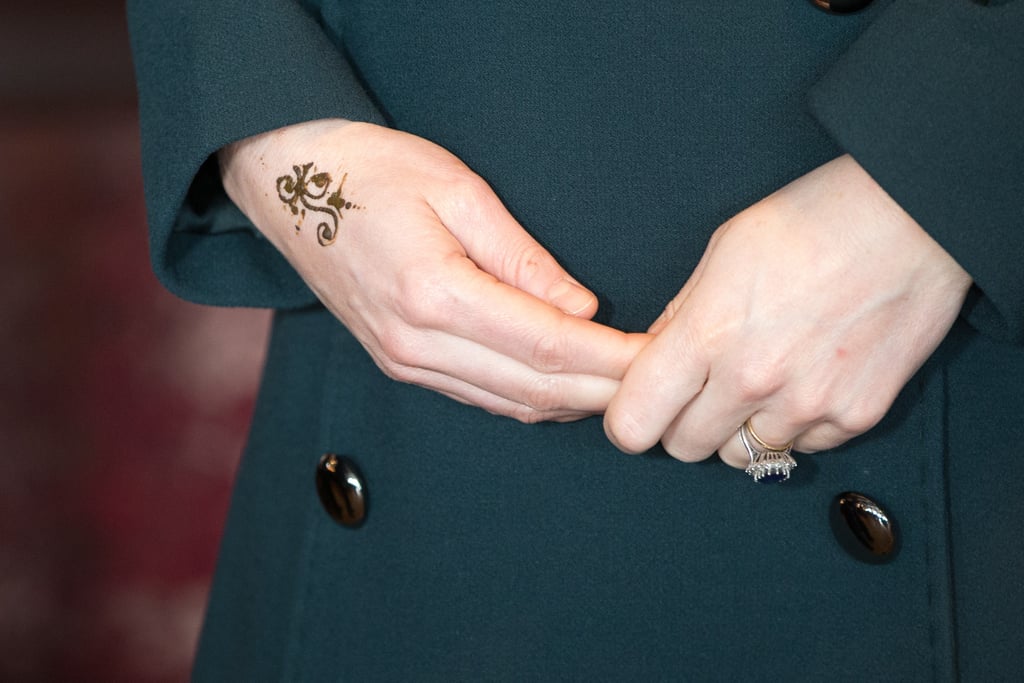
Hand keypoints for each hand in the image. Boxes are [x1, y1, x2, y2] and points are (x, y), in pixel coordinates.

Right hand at [220, 120, 648, 422]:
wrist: (291, 187)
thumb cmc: (374, 172)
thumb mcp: (457, 190)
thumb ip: (524, 258)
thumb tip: (582, 311)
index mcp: (433, 294)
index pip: (546, 345)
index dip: (610, 360)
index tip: (657, 359)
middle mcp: (416, 344)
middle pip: (535, 389)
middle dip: (604, 391)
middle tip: (659, 383)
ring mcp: (404, 362)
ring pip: (511, 404)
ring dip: (573, 403)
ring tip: (625, 387)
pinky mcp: (401, 365)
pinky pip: (482, 398)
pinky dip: (533, 400)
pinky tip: (568, 388)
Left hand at [604, 155, 970, 465]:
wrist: (914, 219)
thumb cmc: (814, 220)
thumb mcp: (723, 251)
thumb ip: (681, 316)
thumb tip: (653, 359)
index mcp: (708, 335)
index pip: (633, 424)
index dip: (629, 419)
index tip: (642, 404)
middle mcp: (754, 381)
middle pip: (683, 449)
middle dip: (682, 423)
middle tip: (700, 388)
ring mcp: (807, 405)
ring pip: (741, 457)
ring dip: (739, 428)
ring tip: (760, 379)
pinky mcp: (855, 418)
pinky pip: (800, 448)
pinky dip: (793, 426)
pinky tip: (806, 379)